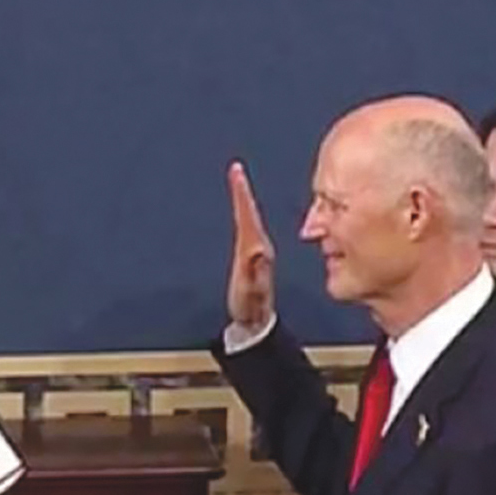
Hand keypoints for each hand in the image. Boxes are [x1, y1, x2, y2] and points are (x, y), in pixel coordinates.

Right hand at [225, 161, 275, 327]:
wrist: (255, 323)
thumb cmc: (249, 308)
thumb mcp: (250, 290)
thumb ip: (254, 271)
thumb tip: (258, 250)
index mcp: (257, 250)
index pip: (247, 215)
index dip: (241, 193)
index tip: (237, 172)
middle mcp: (259, 247)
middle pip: (250, 212)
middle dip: (243, 190)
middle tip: (236, 171)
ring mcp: (257, 251)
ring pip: (251, 218)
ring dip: (244, 200)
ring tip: (238, 183)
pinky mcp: (254, 257)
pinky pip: (249, 227)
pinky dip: (245, 214)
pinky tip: (243, 211)